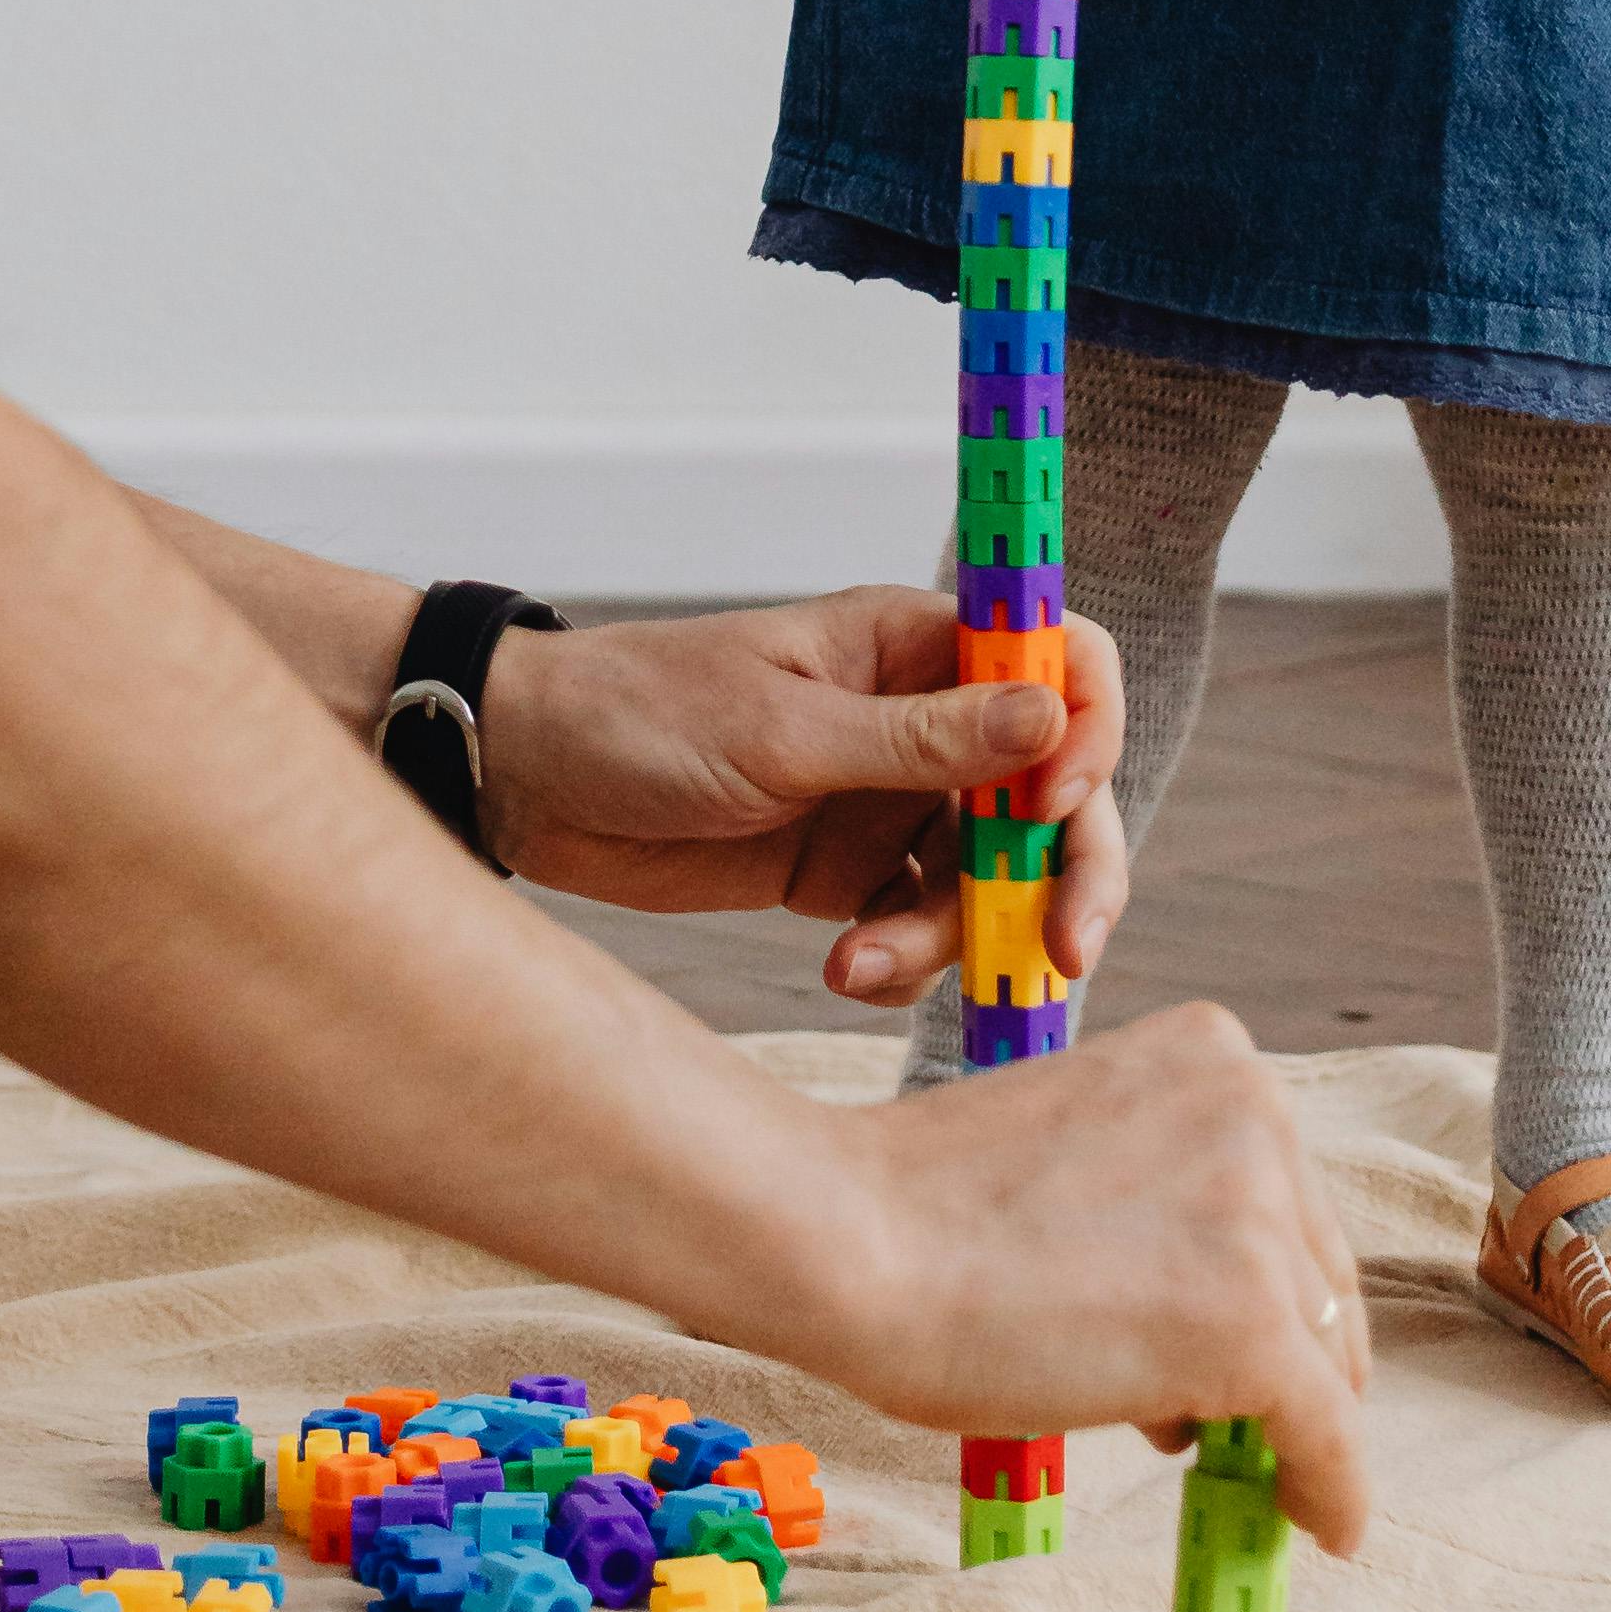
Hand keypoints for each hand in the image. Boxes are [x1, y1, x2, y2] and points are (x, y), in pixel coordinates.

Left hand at [482, 594, 1130, 998]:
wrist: (526, 780)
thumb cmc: (639, 713)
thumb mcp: (779, 730)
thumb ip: (917, 738)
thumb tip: (1052, 716)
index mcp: (913, 645)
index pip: (1059, 663)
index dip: (1084, 733)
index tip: (1050, 804)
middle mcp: (921, 718)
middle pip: (1051, 789)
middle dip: (1064, 870)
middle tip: (1061, 950)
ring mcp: (889, 799)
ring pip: (990, 873)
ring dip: (955, 932)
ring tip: (865, 961)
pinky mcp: (848, 873)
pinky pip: (922, 923)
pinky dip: (903, 957)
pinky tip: (845, 966)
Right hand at [836, 1006, 1372, 1547]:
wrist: (854, 1243)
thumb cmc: (922, 1207)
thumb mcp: (1078, 1154)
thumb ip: (1164, 1206)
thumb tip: (1220, 1334)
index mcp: (1214, 1052)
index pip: (1284, 1194)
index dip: (1269, 1282)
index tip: (1258, 1340)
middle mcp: (1259, 1115)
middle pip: (1316, 1271)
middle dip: (1285, 1351)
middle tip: (1234, 1419)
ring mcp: (1261, 1221)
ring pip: (1320, 1353)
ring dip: (1273, 1415)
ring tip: (1204, 1458)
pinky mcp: (1253, 1328)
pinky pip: (1328, 1434)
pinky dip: (1331, 1491)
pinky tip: (1321, 1527)